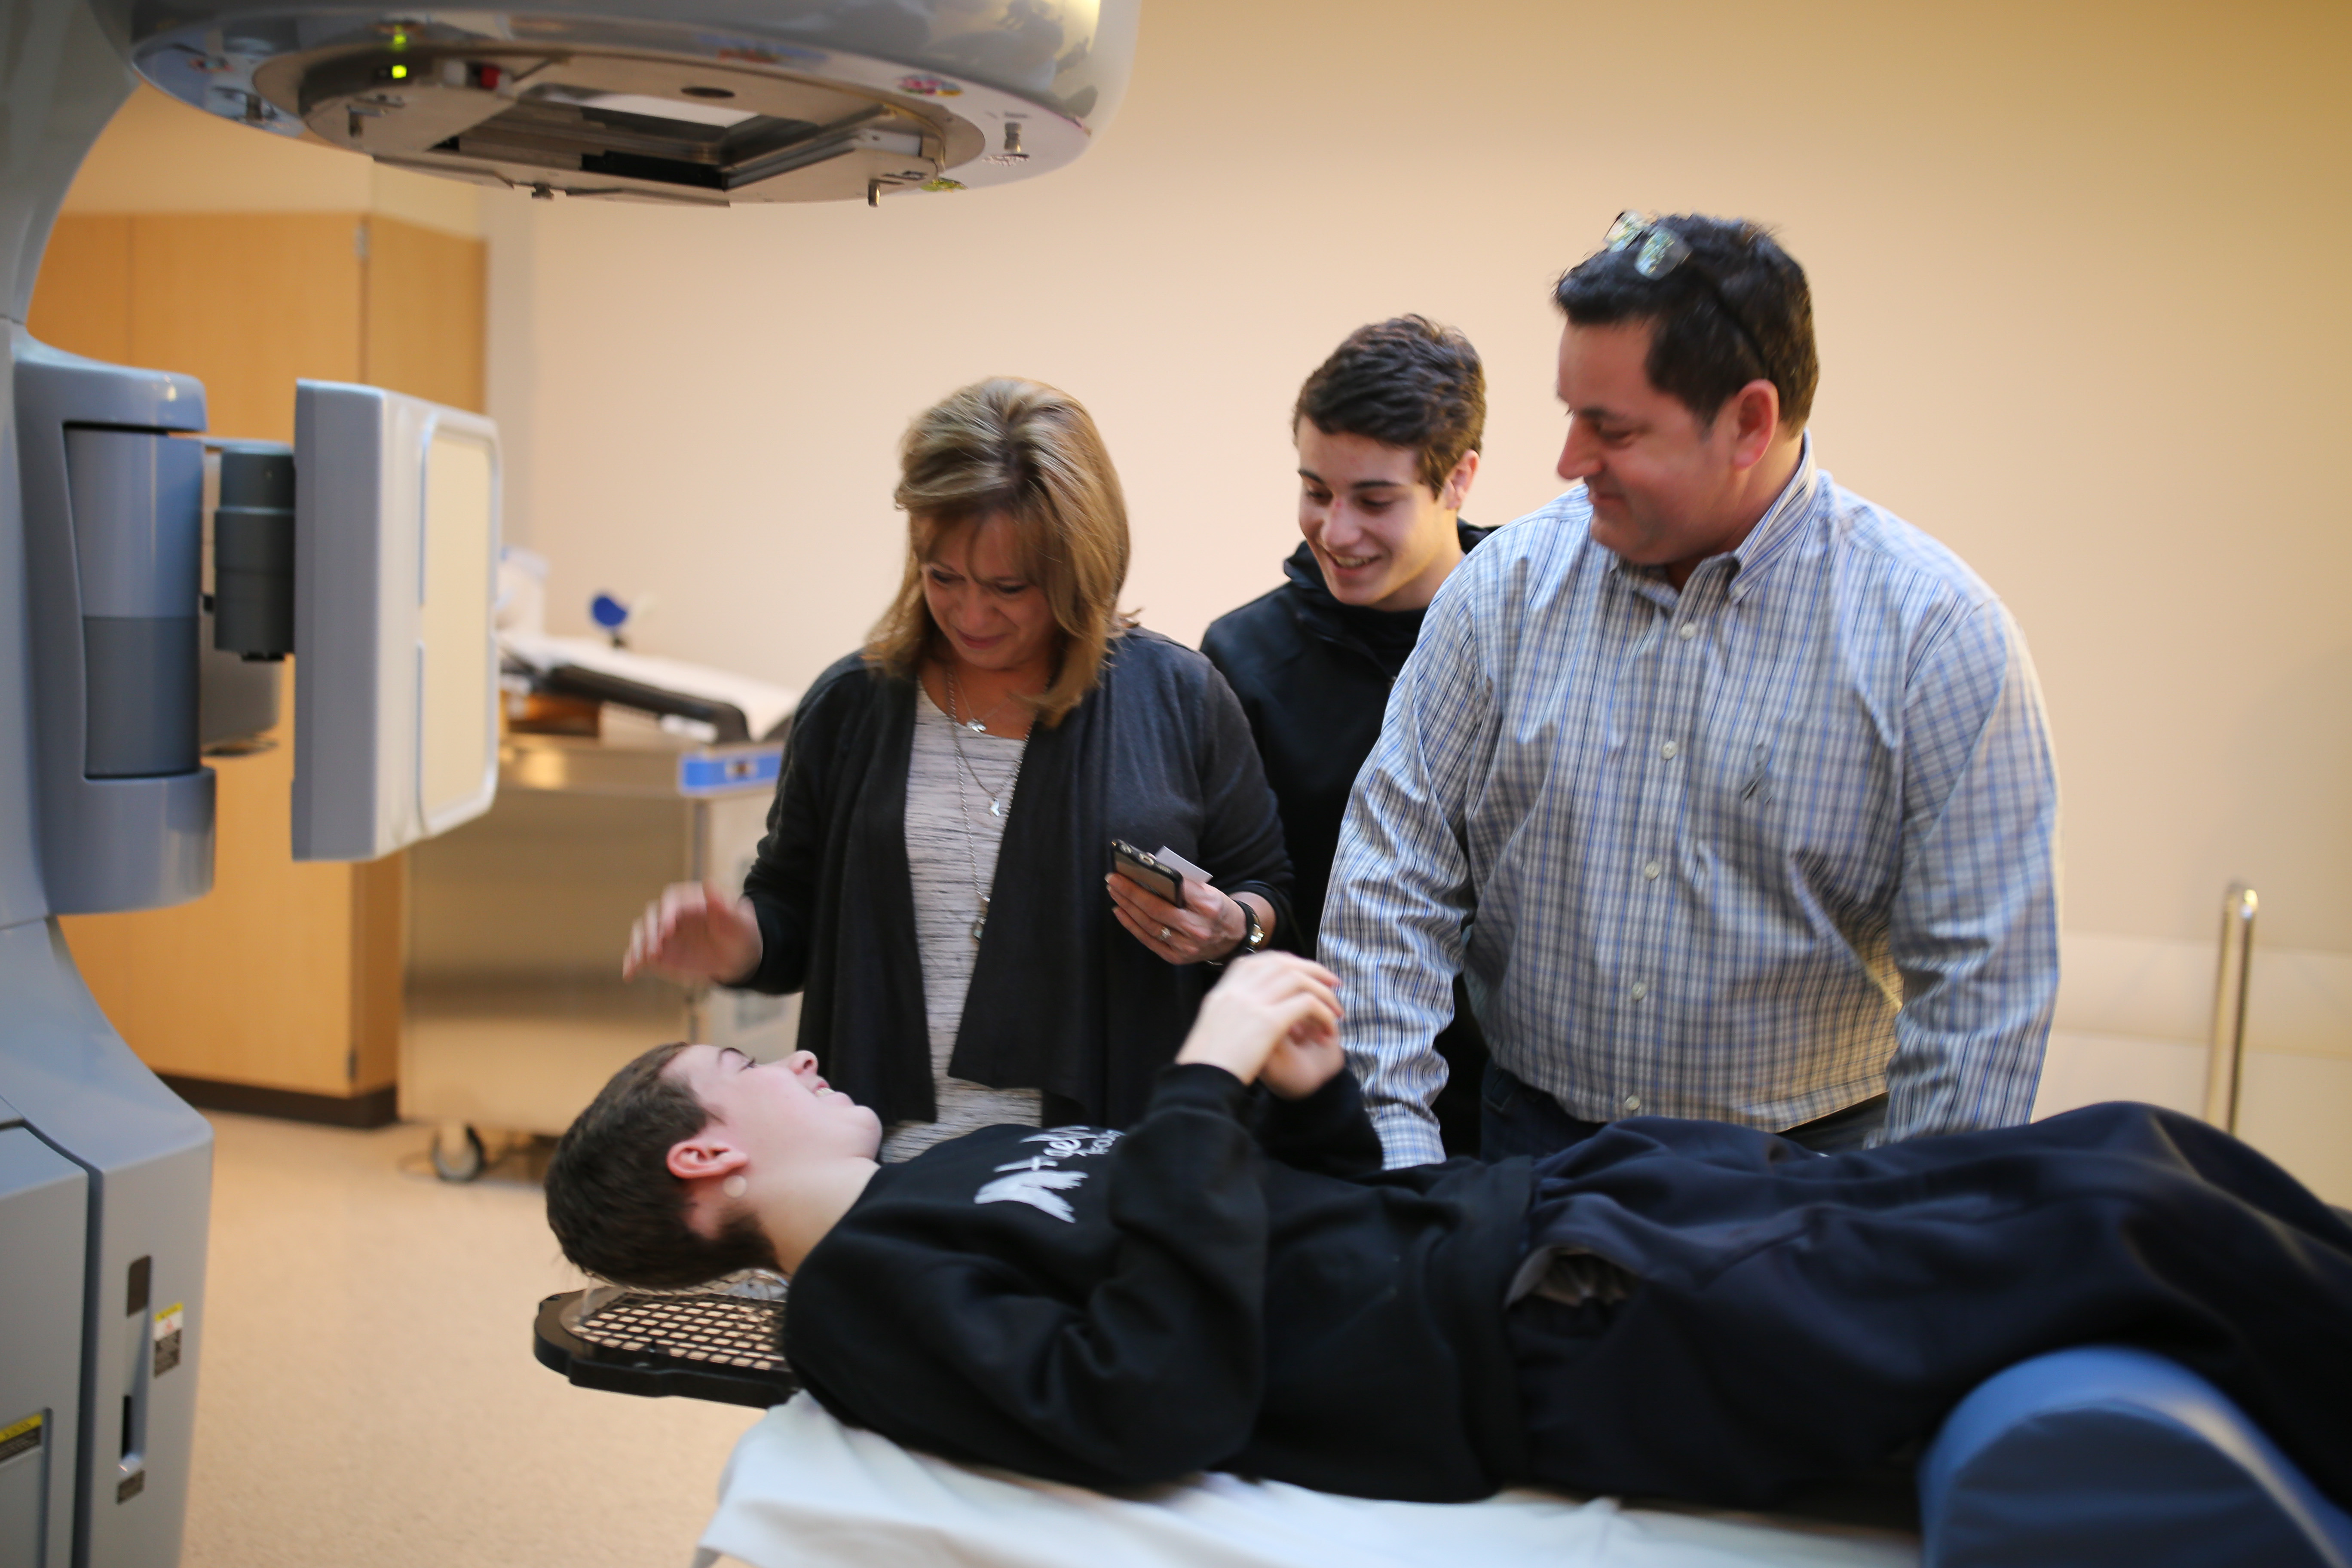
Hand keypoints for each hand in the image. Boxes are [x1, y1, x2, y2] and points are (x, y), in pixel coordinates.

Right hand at [622, 879, 762, 984]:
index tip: (669, 929)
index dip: (668, 912)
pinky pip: (640, 954)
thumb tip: (710, 884)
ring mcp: (664, 934)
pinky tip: (629, 974)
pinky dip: (632, 962)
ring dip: (639, 946)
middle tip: (656, 950)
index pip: (672, 900)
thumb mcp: (740, 921)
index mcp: (691, 901)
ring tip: (643, 961)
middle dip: (651, 932)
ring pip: (642, 933)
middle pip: (652, 916)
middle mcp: (673, 915)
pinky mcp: (659, 952)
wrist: (739, 958)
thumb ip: (725, 906)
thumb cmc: (741, 935)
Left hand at [1105, 870, 1252, 964]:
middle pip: (1156, 909)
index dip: (1148, 878)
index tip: (1129, 869)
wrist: (1234, 937)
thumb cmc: (1217, 908)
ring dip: (1128, 907)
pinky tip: (1120, 911)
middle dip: (1131, 892)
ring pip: (1149, 925)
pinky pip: (1149, 941)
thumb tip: (1150, 867)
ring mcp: (1187, 947)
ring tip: (1115, 892)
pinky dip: (1132, 925)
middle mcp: (1198, 929)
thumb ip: (1183, 881)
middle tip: (1113, 879)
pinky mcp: (1177, 958)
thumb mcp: (1209, 890)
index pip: (1175, 888)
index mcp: (1209, 906)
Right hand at [1175, 954, 1342, 1088]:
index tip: (1302, 972)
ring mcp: (1252, 1003)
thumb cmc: (1206, 1064)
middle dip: (1312, 969)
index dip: (1286, 963)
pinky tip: (1328, 1031)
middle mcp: (1238, 990)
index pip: (1259, 961)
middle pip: (1283, 964)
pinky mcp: (1268, 1021)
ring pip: (1299, 980)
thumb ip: (1230, 1012)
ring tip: (1336, 1009)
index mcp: (1224, 991)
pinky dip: (1323, 1014)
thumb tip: (1246, 1008)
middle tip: (1332, 982)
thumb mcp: (1212, 1027)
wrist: (1202, 1082)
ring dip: (1323, 992)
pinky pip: (1307, 1005)